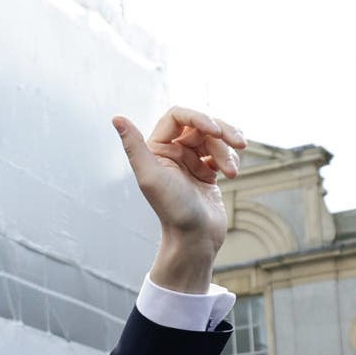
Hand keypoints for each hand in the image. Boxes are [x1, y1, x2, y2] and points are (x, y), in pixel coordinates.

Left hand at [112, 106, 243, 294]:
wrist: (195, 239)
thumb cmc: (173, 210)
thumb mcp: (151, 176)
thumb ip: (134, 146)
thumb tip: (116, 118)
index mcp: (156, 149)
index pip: (178, 115)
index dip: (200, 117)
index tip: (216, 131)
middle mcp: (172, 152)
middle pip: (202, 125)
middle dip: (221, 133)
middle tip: (238, 144)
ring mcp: (191, 161)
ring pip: (215, 138)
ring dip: (228, 150)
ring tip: (232, 171)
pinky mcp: (207, 171)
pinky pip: (223, 153)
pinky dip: (231, 159)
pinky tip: (232, 173)